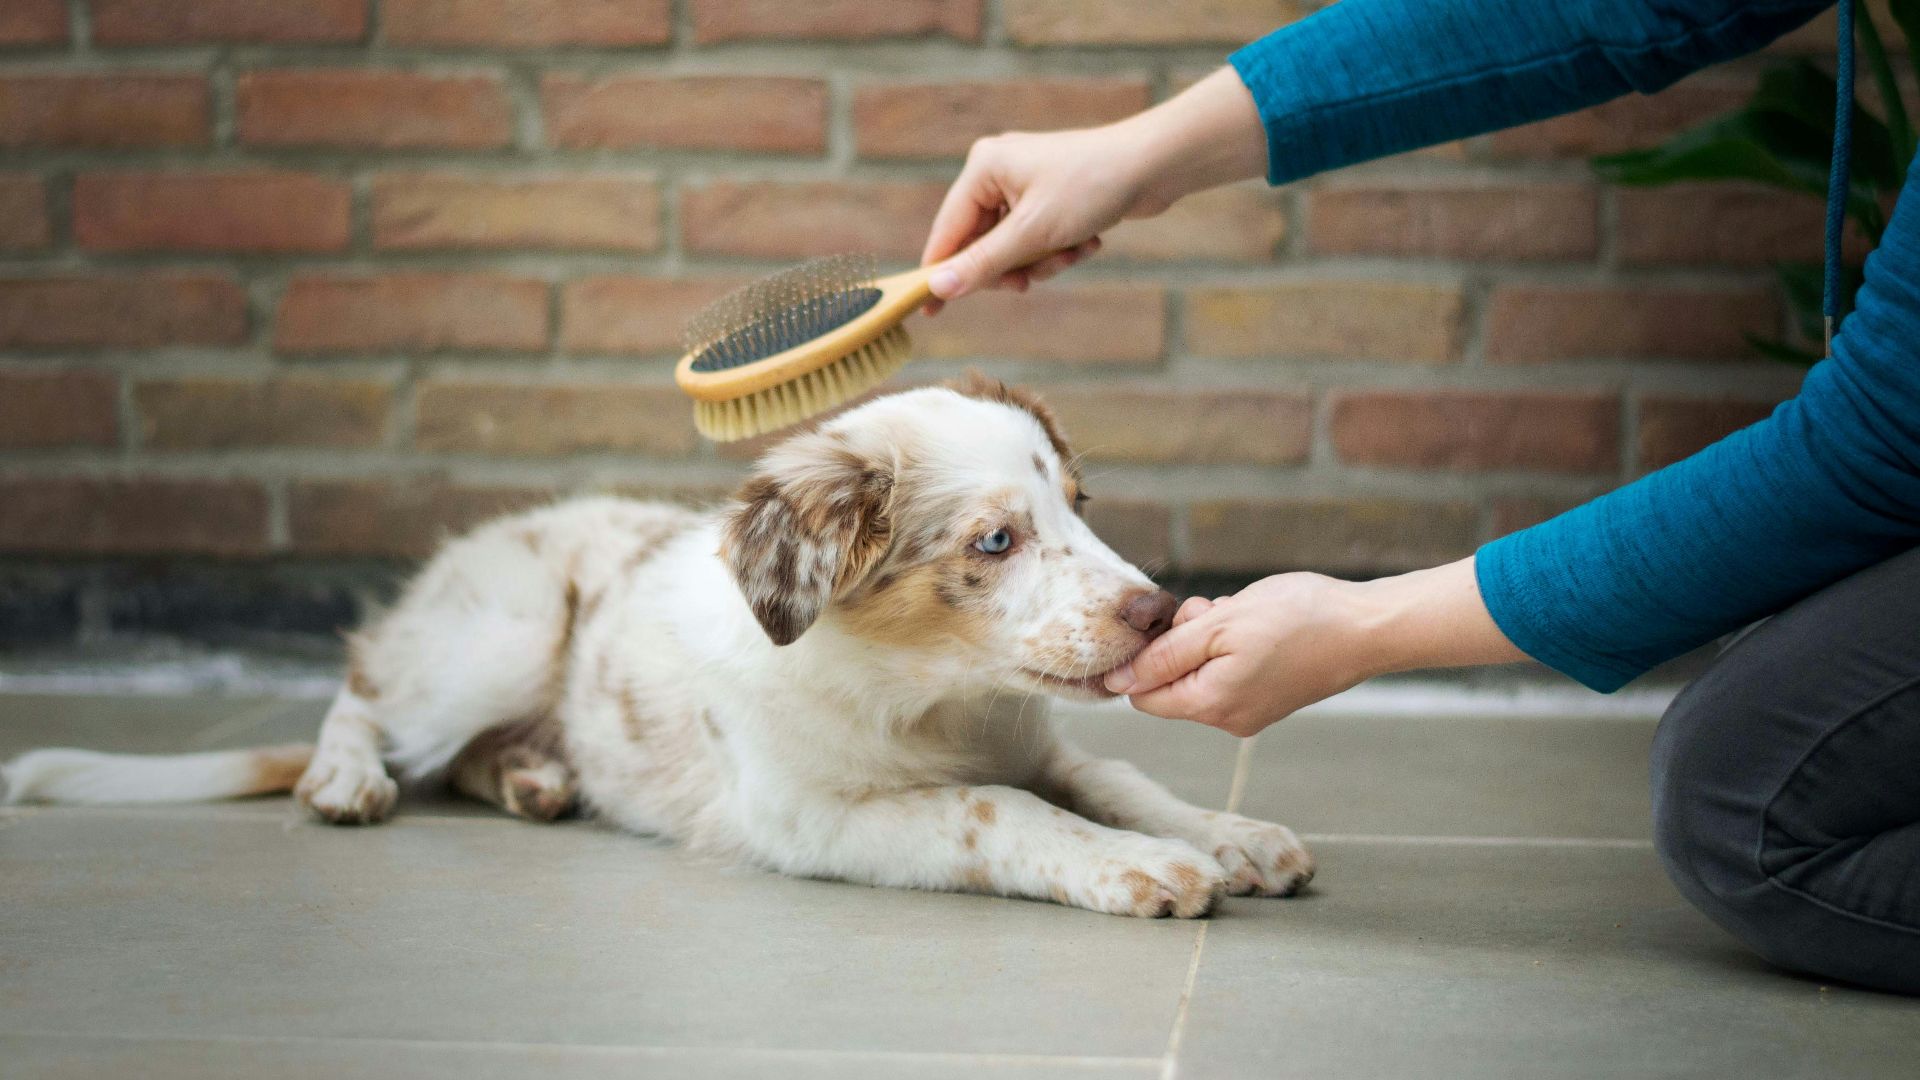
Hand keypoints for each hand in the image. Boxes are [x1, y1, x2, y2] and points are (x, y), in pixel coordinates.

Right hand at [920, 67, 1266, 312]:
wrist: (1155, 165)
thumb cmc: (1092, 188)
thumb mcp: (1032, 234)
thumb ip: (983, 264)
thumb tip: (939, 289)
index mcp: (983, 168)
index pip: (947, 232)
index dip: (940, 274)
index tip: (928, 313)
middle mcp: (998, 171)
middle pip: (982, 245)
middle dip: (1014, 266)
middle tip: (1030, 281)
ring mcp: (1025, 184)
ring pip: (1015, 248)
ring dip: (1044, 261)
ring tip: (1074, 251)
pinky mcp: (1050, 197)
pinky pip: (1038, 241)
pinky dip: (1060, 250)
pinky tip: (1089, 241)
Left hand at [1104, 558, 1526, 736]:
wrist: (1367, 627)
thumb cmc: (1297, 619)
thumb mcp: (1219, 625)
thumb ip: (1164, 654)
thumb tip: (1116, 681)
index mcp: (1210, 706)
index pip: (1142, 695)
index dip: (1145, 654)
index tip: (1174, 621)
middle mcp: (1227, 719)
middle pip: (1171, 681)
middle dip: (1182, 640)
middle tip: (1214, 611)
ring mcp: (1250, 712)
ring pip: (1200, 670)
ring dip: (1208, 636)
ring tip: (1241, 613)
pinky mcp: (1269, 698)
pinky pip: (1228, 671)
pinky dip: (1232, 643)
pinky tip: (1257, 622)